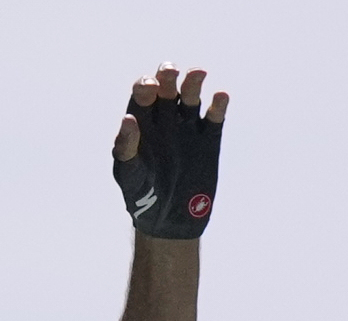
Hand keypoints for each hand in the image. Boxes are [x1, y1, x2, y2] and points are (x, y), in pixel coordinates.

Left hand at [111, 65, 226, 237]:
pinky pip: (214, 117)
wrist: (170, 221)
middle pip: (167, 86)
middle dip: (168, 76)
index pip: (143, 93)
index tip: (150, 88)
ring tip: (198, 73)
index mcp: (142, 122)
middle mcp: (164, 118)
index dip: (146, 85)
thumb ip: (126, 148)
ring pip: (191, 95)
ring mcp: (187, 127)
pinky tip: (220, 96)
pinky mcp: (209, 140)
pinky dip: (219, 105)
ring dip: (193, 82)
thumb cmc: (142, 197)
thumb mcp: (129, 175)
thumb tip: (128, 118)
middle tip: (171, 73)